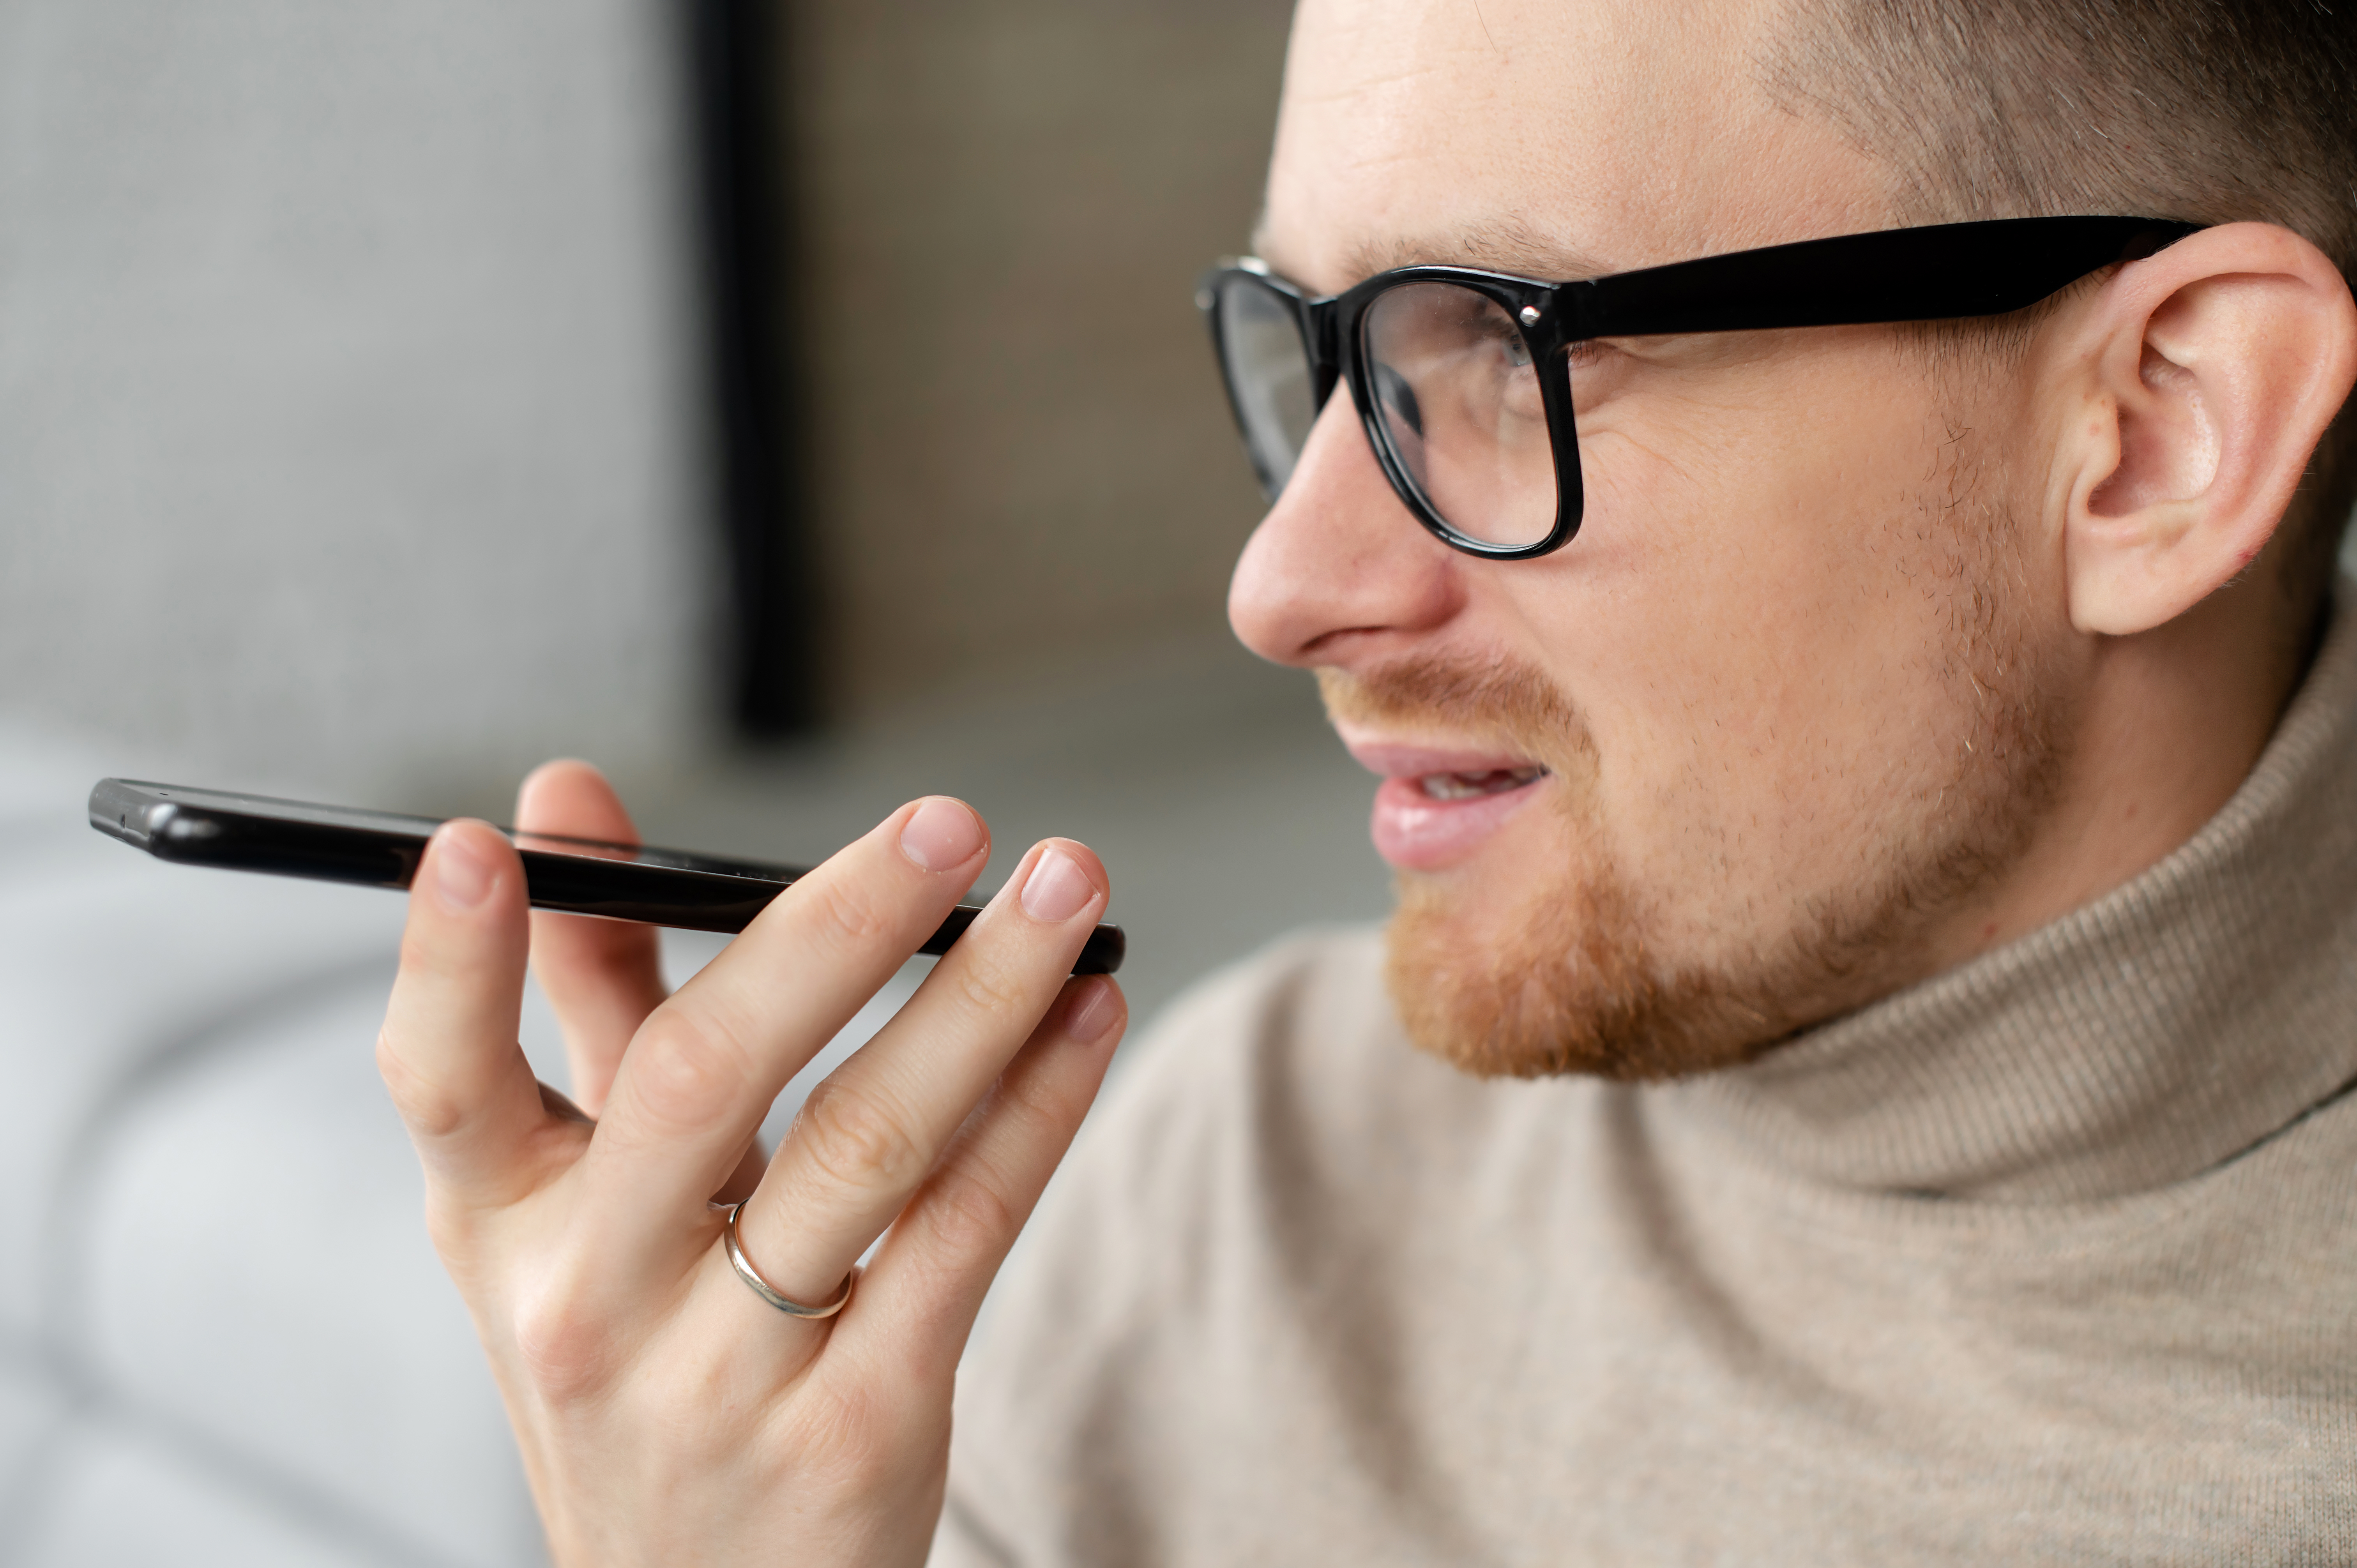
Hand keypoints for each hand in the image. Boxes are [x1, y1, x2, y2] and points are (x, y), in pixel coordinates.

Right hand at [376, 761, 1126, 1564]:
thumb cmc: (648, 1366)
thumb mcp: (584, 1214)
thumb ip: (586, 1007)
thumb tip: (566, 810)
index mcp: (506, 1234)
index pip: (441, 1085)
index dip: (447, 962)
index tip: (482, 840)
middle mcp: (592, 1304)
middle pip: (698, 1077)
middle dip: (831, 928)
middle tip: (945, 823)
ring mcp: (724, 1375)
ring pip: (864, 1143)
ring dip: (981, 997)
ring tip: (1065, 890)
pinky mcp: (861, 1425)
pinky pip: (962, 1231)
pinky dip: (1036, 1106)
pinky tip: (1086, 1015)